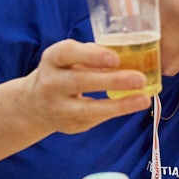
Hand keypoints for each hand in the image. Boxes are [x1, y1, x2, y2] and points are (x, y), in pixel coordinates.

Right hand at [19, 39, 151, 134]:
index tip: (116, 58)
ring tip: (143, 99)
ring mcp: (57, 107)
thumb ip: (93, 55)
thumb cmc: (63, 72)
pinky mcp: (68, 125)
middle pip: (79, 81)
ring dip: (119, 105)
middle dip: (112, 80)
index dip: (92, 55)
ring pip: (88, 108)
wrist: (35, 103)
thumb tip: (129, 55)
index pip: (68, 53)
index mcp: (52, 59)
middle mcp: (50, 83)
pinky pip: (94, 119)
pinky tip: (133, 105)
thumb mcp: (69, 58)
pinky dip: (115, 111)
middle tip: (140, 79)